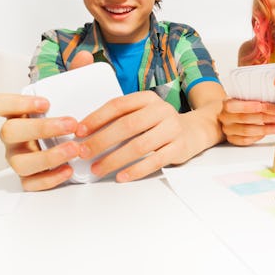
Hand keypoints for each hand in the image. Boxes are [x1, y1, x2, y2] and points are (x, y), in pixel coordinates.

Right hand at [0, 51, 93, 190]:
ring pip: (20, 162)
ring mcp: (18, 158)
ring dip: (48, 156)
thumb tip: (85, 56)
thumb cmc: (66, 115)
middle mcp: (13, 136)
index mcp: (17, 112)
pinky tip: (69, 170)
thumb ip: (76, 75)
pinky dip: (49, 178)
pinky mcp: (29, 178)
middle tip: (72, 123)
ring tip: (75, 149)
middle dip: (41, 128)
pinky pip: (31, 183)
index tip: (46, 101)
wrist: (76, 142)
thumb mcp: (71, 95)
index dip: (16, 102)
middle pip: (10, 132)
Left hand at [76, 90, 216, 181]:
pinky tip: (122, 176)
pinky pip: (155, 161)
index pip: (118, 105)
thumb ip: (121, 117)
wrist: (195, 130)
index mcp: (148, 99)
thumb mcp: (143, 112)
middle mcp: (161, 110)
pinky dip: (136, 170)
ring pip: (139, 145)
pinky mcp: (179, 148)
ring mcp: (172, 129)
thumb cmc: (160, 123)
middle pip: (127, 125)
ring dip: (115, 159)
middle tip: (84, 153)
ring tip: (98, 168)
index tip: (79, 131)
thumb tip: (86, 132)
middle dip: (101, 140)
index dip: (96, 118)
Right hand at [218, 98, 274, 145]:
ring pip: (246, 131)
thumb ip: (254, 98)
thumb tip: (270, 97)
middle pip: (243, 119)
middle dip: (262, 118)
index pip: (232, 106)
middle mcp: (225, 117)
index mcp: (226, 104)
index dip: (247, 106)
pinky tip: (267, 133)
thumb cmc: (246, 105)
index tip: (261, 106)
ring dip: (264, 129)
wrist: (236, 115)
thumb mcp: (248, 98)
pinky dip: (257, 137)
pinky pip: (245, 140)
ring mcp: (227, 129)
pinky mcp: (232, 139)